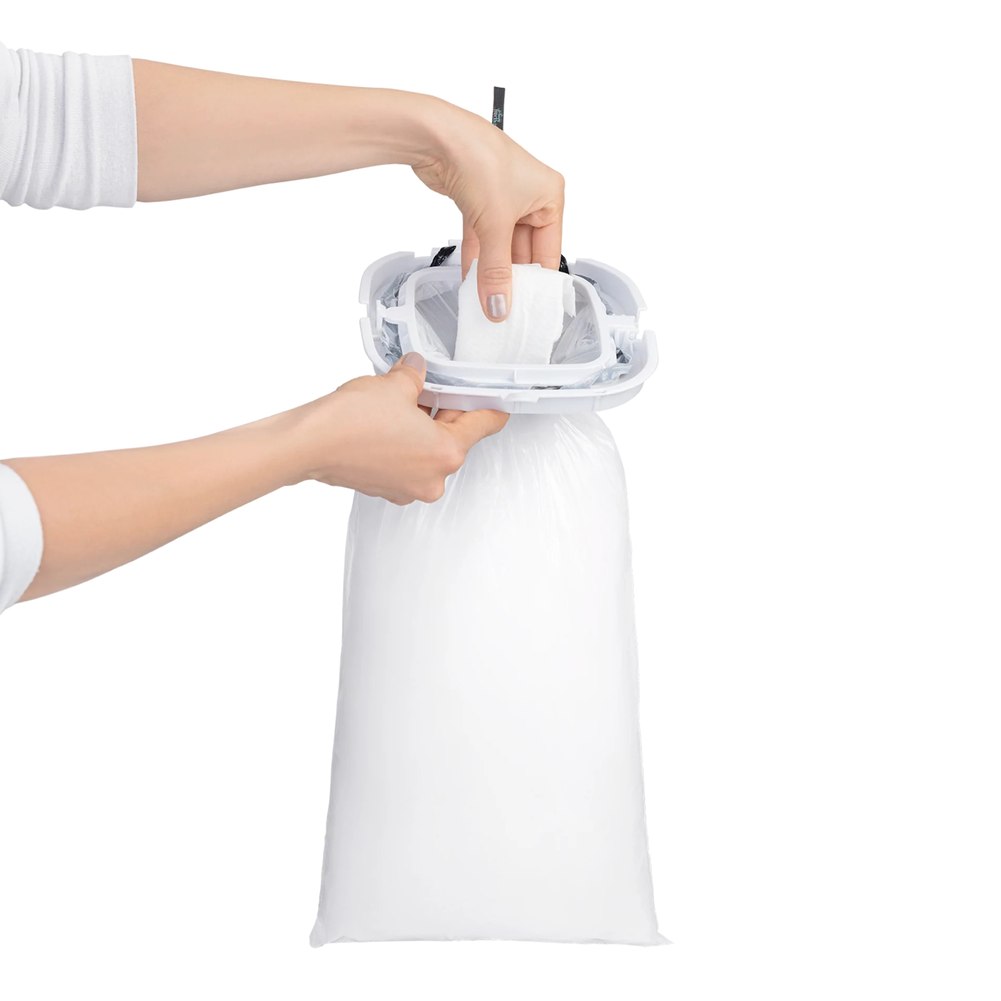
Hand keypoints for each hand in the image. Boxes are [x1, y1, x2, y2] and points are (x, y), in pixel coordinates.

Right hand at [291, 353, 507, 504]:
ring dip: (421, 427)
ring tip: (402, 401)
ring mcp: (407, 488)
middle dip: (445, 411)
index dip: (490, 405)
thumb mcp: (394, 385)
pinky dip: (402, 442)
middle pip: (454, 439)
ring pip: (427, 451)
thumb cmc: (350, 423)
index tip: (498, 399)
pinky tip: (386, 420)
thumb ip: (415, 376)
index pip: (484, 425)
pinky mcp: (385, 488)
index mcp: (446, 454)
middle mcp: (432, 479)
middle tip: (434, 386)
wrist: (307, 445)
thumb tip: (417, 370)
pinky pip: (406, 461)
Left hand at [411, 104, 564, 322]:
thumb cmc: (479, 157)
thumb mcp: (495, 224)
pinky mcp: (477, 203)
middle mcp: (529, 197)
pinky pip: (482, 240)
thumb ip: (495, 271)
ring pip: (500, 247)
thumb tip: (499, 306)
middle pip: (524, 251)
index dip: (539, 281)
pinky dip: (476, 260)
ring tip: (487, 303)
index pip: (549, 250)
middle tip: (505, 310)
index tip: (529, 309)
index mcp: (549, 195)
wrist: (436, 136)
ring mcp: (501, 200)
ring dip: (491, 273)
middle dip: (512, 279)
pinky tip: (471, 283)